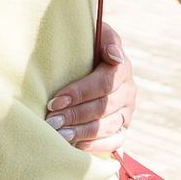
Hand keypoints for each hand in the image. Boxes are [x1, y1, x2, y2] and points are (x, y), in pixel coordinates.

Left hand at [45, 22, 135, 153]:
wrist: (94, 62)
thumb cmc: (90, 47)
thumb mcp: (99, 33)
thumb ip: (107, 38)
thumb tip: (114, 55)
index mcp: (123, 69)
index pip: (103, 83)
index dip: (79, 93)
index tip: (55, 101)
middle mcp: (129, 92)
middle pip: (103, 107)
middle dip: (75, 115)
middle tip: (52, 122)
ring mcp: (128, 112)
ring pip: (107, 126)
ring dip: (82, 132)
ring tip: (59, 136)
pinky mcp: (124, 128)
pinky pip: (115, 142)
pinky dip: (97, 146)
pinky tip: (76, 145)